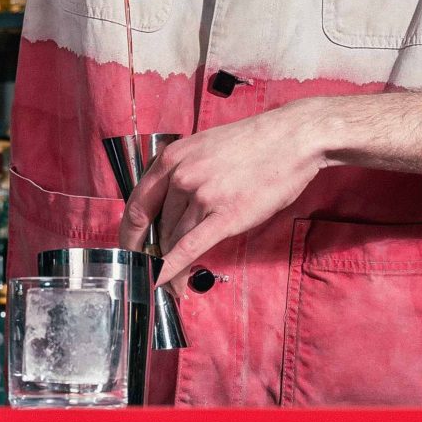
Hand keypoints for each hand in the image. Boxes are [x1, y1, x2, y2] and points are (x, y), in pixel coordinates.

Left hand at [118, 100, 330, 285]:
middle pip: (158, 226)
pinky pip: (190, 247)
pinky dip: (173, 268)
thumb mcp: (204, 147)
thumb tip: (169, 206)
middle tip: (155, 272)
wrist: (291, 138)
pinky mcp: (225, 215)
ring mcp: (202, 195)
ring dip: (170, 266)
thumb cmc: (253, 143)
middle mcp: (181, 176)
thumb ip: (182, 173)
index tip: (129, 249)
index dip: (130, 234)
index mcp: (172, 158)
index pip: (138, 204)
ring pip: (175, 239)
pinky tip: (167, 283)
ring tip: (174, 284)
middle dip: (156, 254)